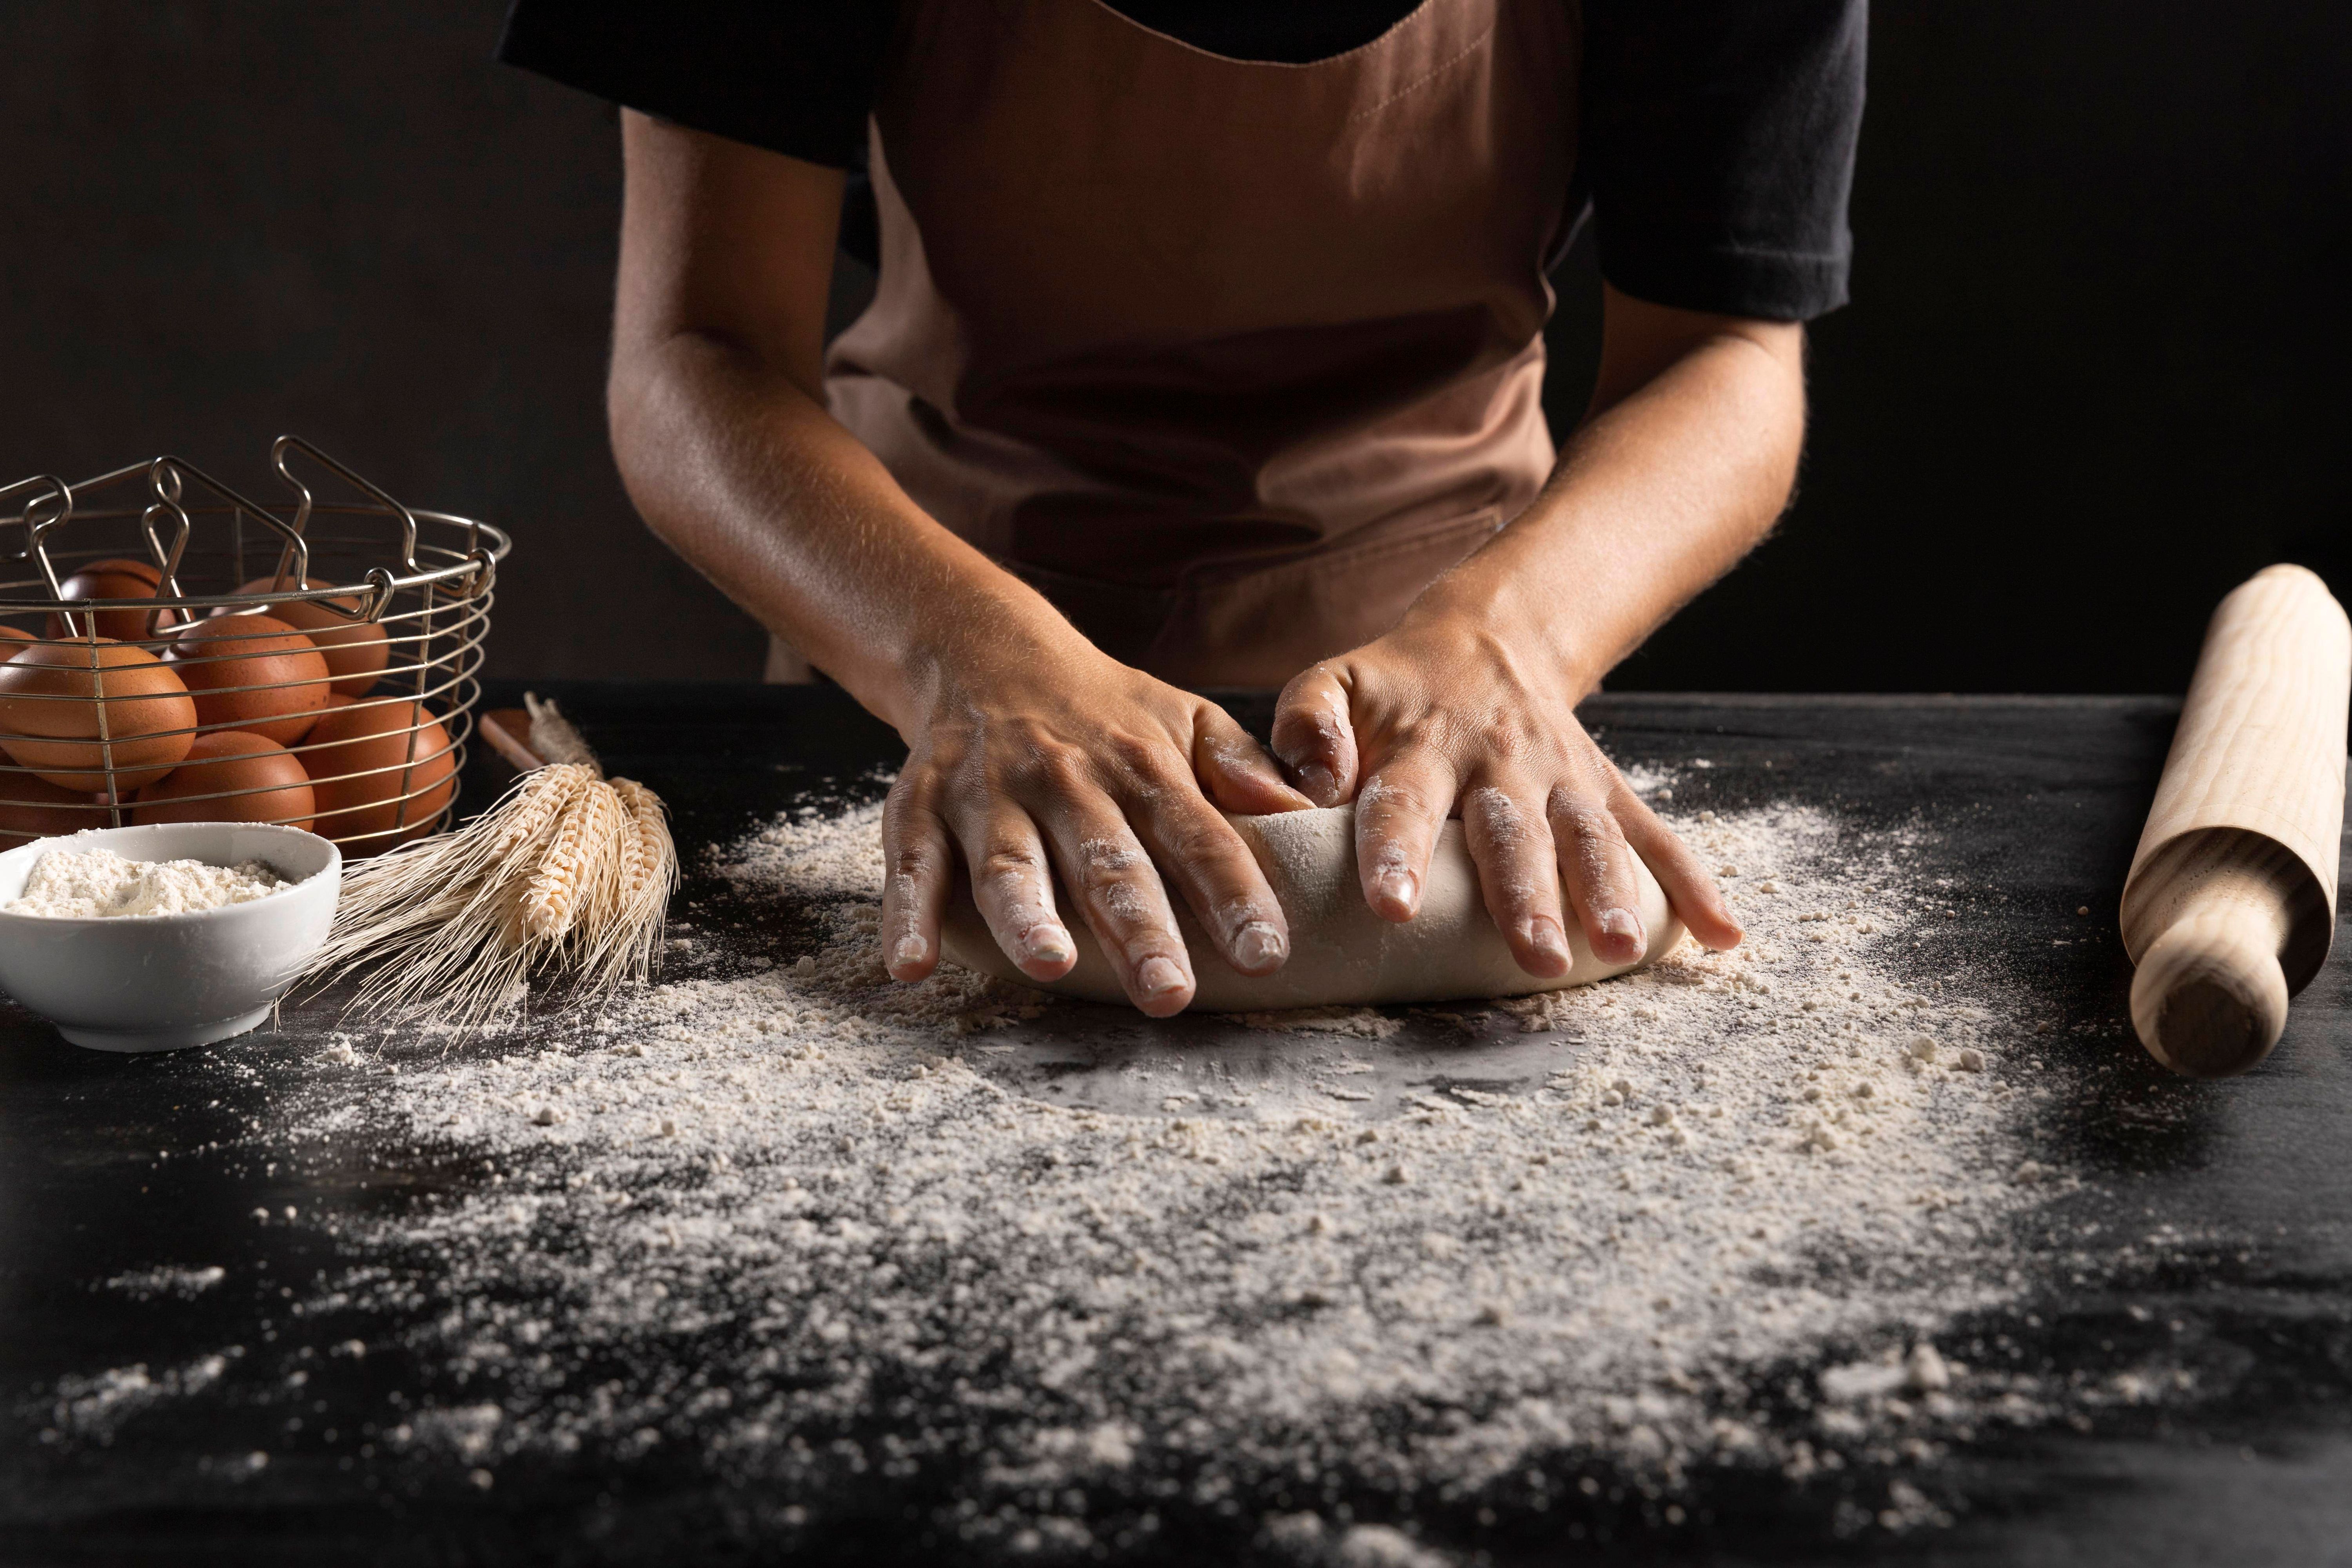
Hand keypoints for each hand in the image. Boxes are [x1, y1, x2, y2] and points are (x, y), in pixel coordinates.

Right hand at [881, 616, 1311, 1014]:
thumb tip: (1313, 808)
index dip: (1234, 895)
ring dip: (1028, 915)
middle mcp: (1066, 781)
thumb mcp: (1184, 720)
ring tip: (1049, 966)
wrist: (988, 651)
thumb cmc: (1105, 712)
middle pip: (1107, 862)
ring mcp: (989, 795)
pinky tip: (909, 965)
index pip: (1199, 838)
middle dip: (1138, 929)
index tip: (1267, 954)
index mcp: (1141, 767)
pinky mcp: (920, 807)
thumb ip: (1242, 767)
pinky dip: (907, 914)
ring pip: (1010, 863)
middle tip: (1168, 993)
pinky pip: (911, 864)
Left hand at [1269, 606, 1741, 975]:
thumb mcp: (1332, 683)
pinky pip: (1653, 835)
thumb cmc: (1390, 688)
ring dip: (1603, 893)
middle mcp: (1498, 764)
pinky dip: (1692, 885)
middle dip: (1521, 895)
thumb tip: (1305, 787)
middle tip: (1530, 954)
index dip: (1397, 854)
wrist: (1486, 637)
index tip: (1391, 906)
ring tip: (1613, 948)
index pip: (1403, 804)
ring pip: (1586, 838)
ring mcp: (1561, 778)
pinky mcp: (1604, 789)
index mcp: (1422, 746)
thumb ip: (1307, 728)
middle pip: (1510, 835)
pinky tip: (1722, 936)